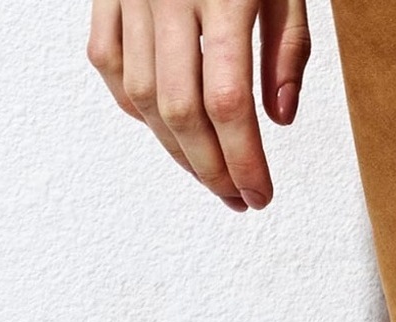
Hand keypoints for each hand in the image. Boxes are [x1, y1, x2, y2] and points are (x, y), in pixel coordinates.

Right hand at [88, 0, 309, 210]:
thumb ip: (288, 49)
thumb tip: (278, 119)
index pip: (229, 103)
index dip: (243, 161)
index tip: (260, 194)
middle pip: (181, 111)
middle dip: (210, 168)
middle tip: (238, 198)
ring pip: (141, 97)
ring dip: (175, 149)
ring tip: (208, 173)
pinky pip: (108, 63)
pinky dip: (134, 105)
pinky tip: (164, 126)